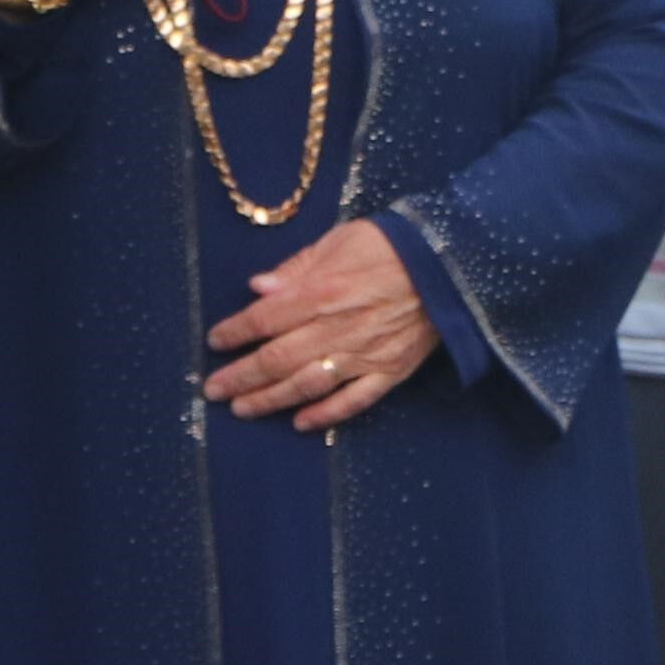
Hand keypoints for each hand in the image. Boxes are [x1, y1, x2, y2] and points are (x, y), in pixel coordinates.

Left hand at [203, 216, 437, 432]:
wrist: (451, 265)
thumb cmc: (391, 246)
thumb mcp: (339, 241)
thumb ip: (297, 268)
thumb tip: (258, 288)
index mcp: (321, 292)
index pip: (265, 318)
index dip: (235, 332)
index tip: (215, 342)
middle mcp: (337, 328)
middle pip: (277, 358)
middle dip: (241, 376)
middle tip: (213, 389)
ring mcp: (364, 354)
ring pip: (307, 385)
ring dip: (270, 400)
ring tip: (243, 409)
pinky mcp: (389, 372)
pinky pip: (353, 401)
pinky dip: (325, 415)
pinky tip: (300, 423)